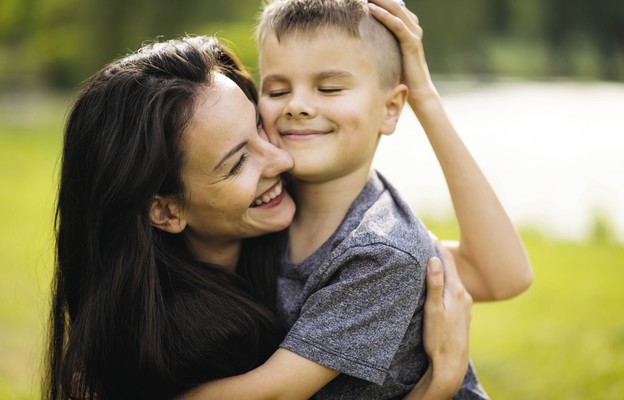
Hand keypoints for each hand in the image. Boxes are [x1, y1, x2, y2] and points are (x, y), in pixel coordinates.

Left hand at [367, 0, 436, 102]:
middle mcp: (413, 28)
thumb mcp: (390, 55)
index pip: (394, 6)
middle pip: (395, 4)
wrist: (418, 91)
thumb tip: (363, 41)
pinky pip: (397, 25)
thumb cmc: (402, 75)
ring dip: (380, 0)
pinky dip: (384, 15)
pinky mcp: (412, 43)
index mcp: (408, 28)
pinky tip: (371, 9)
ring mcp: (414, 34)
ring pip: (396, 10)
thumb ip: (382, 44)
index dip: (381, 0)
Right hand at [404, 244, 471, 398]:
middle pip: (451, 268)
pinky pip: (453, 291)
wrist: (452, 363)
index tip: (427, 233)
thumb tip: (434, 258)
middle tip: (427, 241)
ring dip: (443, 268)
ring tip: (431, 259)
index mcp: (456, 291)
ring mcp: (465, 305)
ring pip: (452, 280)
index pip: (447, 261)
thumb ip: (435, 284)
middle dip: (439, 255)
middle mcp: (464, 295)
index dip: (437, 245)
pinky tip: (439, 285)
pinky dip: (446, 282)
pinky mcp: (462, 314)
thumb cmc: (439, 338)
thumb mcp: (433, 310)